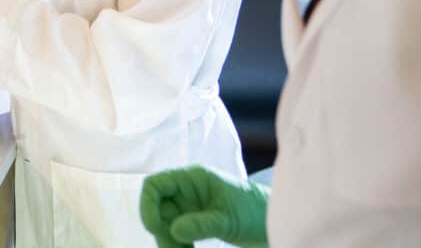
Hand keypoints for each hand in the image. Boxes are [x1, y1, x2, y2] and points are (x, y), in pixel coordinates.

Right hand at [140, 166, 269, 247]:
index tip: (154, 228)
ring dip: (170, 242)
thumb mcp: (228, 218)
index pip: (155, 185)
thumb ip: (202, 223)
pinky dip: (179, 245)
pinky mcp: (195, 223)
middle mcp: (185, 192)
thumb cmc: (253, 210)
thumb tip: (173, 230)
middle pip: (158, 210)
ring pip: (167, 225)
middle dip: (162, 232)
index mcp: (191, 179)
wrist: (272, 223)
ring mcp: (189, 208)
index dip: (147, 205)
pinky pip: (178, 235)